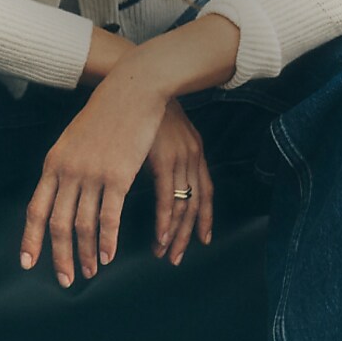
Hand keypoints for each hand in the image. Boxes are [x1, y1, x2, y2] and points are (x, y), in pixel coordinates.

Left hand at [21, 53, 171, 287]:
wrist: (128, 93)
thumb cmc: (103, 117)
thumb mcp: (72, 142)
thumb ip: (63, 168)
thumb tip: (57, 192)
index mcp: (53, 165)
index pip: (35, 209)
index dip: (30, 239)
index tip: (28, 264)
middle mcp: (67, 173)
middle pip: (57, 223)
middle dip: (60, 256)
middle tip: (64, 280)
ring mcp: (91, 175)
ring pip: (84, 224)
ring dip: (86, 253)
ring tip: (89, 272)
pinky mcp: (118, 176)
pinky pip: (110, 216)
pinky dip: (108, 240)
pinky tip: (109, 256)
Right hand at [146, 100, 213, 264]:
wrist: (135, 82)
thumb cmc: (140, 108)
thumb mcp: (158, 133)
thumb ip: (161, 154)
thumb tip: (153, 172)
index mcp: (194, 151)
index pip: (206, 193)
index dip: (204, 219)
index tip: (200, 241)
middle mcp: (193, 157)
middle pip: (197, 205)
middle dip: (187, 235)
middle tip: (176, 258)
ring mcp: (180, 159)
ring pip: (185, 206)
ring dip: (175, 234)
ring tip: (164, 254)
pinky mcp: (163, 160)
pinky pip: (170, 197)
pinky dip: (166, 221)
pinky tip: (160, 237)